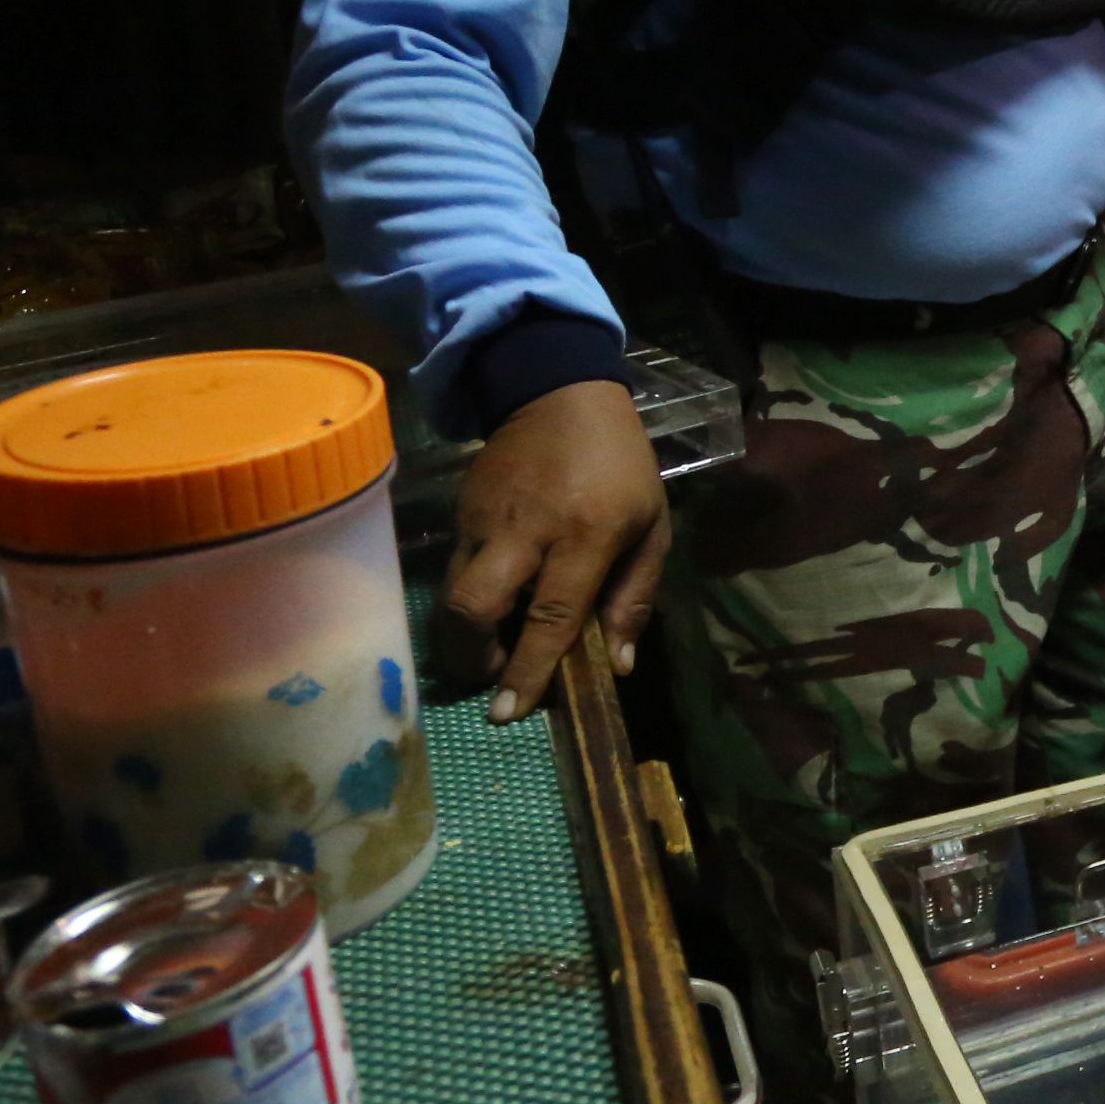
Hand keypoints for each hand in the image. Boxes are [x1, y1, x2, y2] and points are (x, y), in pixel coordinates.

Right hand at [439, 378, 672, 722]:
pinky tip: (492, 606)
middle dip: (473, 656)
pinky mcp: (459, 512)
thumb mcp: (652, 525)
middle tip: (492, 677)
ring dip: (465, 635)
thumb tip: (616, 665)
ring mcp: (484, 519)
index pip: (550, 615)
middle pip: (475, 605)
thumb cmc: (620, 464)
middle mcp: (526, 530)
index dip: (528, 670)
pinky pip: (453, 570)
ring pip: (452, 593)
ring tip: (492, 649)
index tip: (510, 712)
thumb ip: (635, 596)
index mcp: (585, 534)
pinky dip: (465, 601)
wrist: (559, 391)